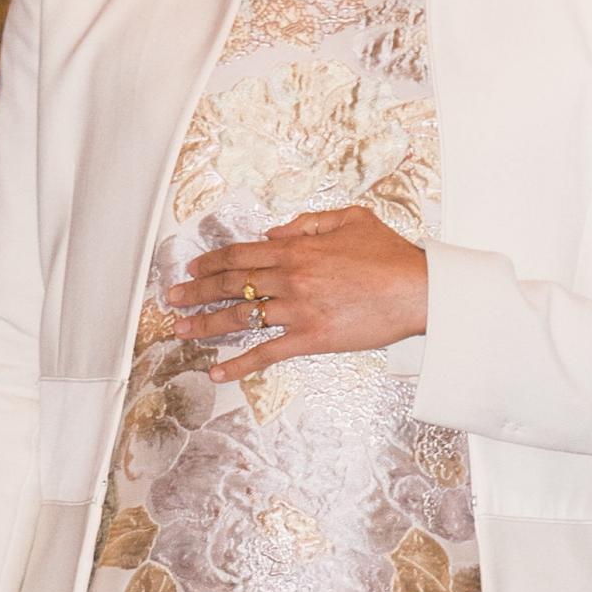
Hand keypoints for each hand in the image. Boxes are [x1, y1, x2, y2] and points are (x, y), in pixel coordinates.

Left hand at [165, 207, 429, 381]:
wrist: (419, 289)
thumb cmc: (390, 254)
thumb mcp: (349, 218)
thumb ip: (307, 223)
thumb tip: (274, 233)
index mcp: (296, 249)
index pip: (240, 255)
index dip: (211, 261)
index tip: (192, 268)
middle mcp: (290, 278)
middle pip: (230, 284)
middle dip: (195, 292)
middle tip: (171, 299)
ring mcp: (298, 310)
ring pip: (241, 316)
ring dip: (206, 324)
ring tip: (180, 330)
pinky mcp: (312, 338)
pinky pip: (267, 352)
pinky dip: (239, 364)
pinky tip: (217, 372)